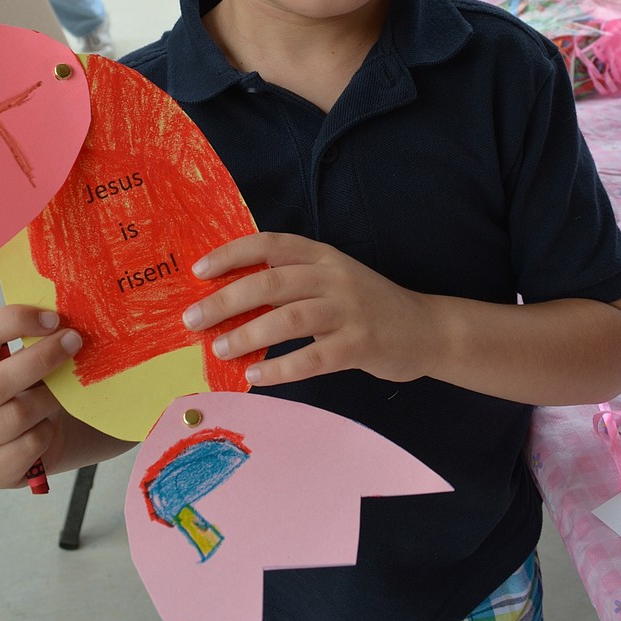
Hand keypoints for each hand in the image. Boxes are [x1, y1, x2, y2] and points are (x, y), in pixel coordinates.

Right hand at [0, 306, 80, 488]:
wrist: (35, 438)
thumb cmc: (29, 390)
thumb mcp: (25, 362)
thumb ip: (36, 342)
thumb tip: (67, 324)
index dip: (15, 322)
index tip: (54, 318)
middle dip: (41, 359)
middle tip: (74, 342)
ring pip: (16, 416)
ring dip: (48, 400)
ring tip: (61, 394)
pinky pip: (28, 446)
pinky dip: (46, 434)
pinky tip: (47, 428)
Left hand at [182, 232, 432, 387]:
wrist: (427, 329)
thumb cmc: (368, 306)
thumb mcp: (333, 280)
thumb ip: (293, 282)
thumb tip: (230, 298)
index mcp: (322, 256)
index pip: (270, 244)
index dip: (231, 254)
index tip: (198, 271)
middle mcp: (334, 277)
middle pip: (271, 281)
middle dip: (226, 300)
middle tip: (193, 319)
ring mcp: (349, 310)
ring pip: (288, 318)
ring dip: (248, 334)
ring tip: (219, 349)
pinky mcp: (360, 345)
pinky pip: (312, 357)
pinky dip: (280, 368)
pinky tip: (256, 376)